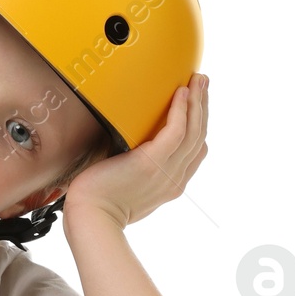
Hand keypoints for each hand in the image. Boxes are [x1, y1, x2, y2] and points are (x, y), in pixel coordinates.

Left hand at [63, 72, 208, 228]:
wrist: (91, 217)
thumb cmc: (100, 202)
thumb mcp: (129, 186)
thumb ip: (139, 169)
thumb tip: (132, 148)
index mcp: (172, 185)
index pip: (196, 150)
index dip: (200, 124)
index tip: (198, 104)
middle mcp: (175, 179)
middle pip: (199, 137)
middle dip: (203, 106)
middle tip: (202, 81)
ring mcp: (166, 172)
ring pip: (193, 131)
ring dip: (197, 101)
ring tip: (197, 79)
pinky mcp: (152, 163)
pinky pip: (176, 131)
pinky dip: (180, 109)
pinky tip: (180, 91)